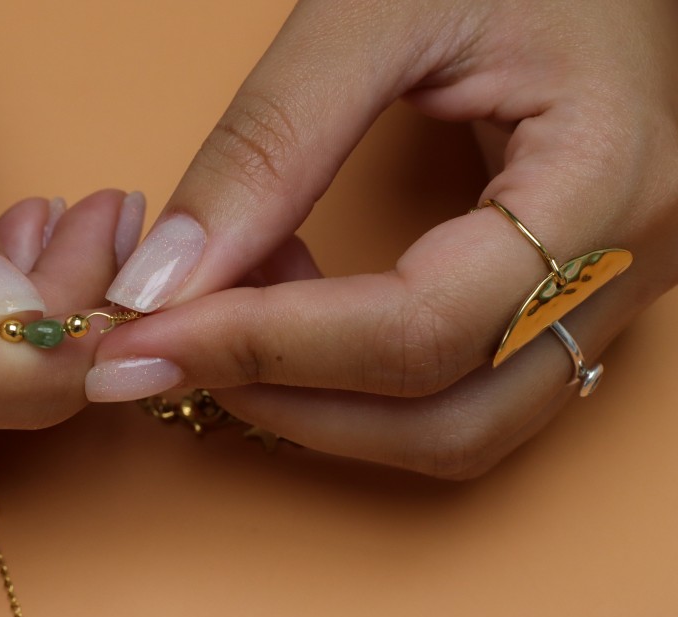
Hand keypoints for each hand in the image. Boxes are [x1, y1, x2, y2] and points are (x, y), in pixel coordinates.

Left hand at [88, 0, 677, 477]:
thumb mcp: (376, 13)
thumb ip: (270, 143)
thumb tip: (163, 282)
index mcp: (604, 180)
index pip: (418, 329)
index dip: (264, 349)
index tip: (143, 341)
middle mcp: (623, 264)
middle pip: (445, 418)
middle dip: (284, 401)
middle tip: (165, 351)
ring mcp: (601, 290)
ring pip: (456, 427)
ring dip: (319, 403)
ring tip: (227, 306)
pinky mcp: (564, 293)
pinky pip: (460, 386)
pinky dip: (353, 376)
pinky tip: (288, 294)